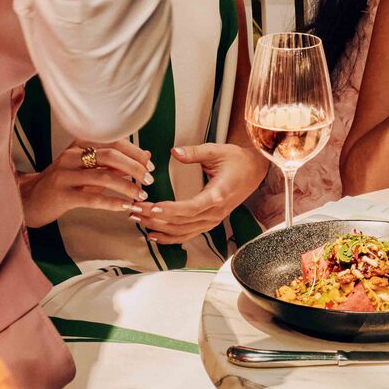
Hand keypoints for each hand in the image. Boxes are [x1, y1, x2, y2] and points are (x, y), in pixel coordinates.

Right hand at [18, 139, 152, 228]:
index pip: (113, 141)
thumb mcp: (87, 168)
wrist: (30, 199)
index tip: (150, 165)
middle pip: (110, 156)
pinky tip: (125, 208)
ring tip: (141, 196)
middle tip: (149, 180)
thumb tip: (146, 155)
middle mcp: (71, 155)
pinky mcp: (62, 195)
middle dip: (135, 168)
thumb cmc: (64, 183)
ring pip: (103, 176)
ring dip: (127, 187)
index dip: (135, 153)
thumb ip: (114, 162)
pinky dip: (112, 202)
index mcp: (79, 144)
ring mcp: (65, 175)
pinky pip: (92, 198)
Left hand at [134, 142, 268, 245]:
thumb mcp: (216, 151)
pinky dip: (170, 237)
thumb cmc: (236, 160)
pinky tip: (153, 235)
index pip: (191, 208)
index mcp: (218, 195)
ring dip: (158, 228)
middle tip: (134, 210)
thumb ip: (194, 152)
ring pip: (182, 232)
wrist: (254, 171)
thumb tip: (174, 151)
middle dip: (155, 218)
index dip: (171, 210)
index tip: (152, 207)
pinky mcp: (210, 222)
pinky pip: (188, 235)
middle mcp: (215, 212)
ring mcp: (213, 220)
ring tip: (138, 220)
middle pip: (181, 222)